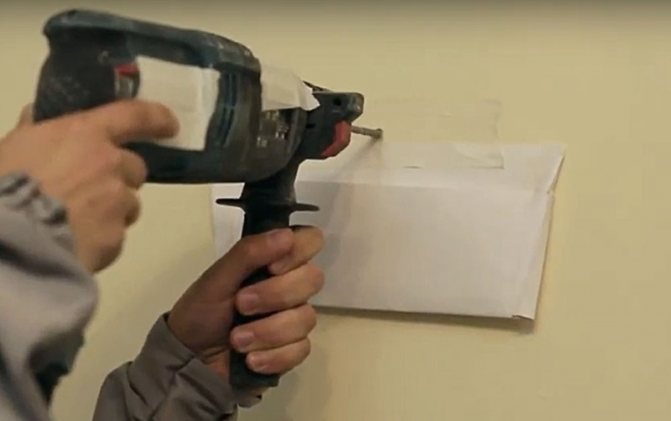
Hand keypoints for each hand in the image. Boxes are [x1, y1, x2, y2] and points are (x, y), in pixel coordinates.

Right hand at [0, 101, 178, 271]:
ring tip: (78, 221)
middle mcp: (110, 164)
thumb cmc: (2, 184)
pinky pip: (116, 235)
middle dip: (120, 178)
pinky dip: (102, 238)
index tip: (170, 125)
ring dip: (113, 210)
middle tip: (90, 190)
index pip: (135, 115)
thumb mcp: (11, 147)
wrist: (8, 241)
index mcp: (85, 134)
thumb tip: (38, 115)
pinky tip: (75, 242)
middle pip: (135, 168)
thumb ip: (33, 131)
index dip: (157, 118)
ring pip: (129, 204)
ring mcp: (117, 202)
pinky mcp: (116, 237)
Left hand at [168, 227, 324, 389]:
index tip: (272, 267)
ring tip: (237, 340)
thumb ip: (249, 252)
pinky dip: (273, 356)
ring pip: (306, 318)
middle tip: (241, 305)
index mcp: (272, 261)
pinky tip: (251, 359)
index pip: (310, 241)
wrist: (189, 360)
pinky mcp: (293, 350)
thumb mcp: (216, 278)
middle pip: (314, 279)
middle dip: (275, 295)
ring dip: (267, 332)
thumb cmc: (200, 312)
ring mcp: (294, 319)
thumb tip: (287, 235)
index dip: (298, 252)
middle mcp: (289, 286)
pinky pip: (301, 349)